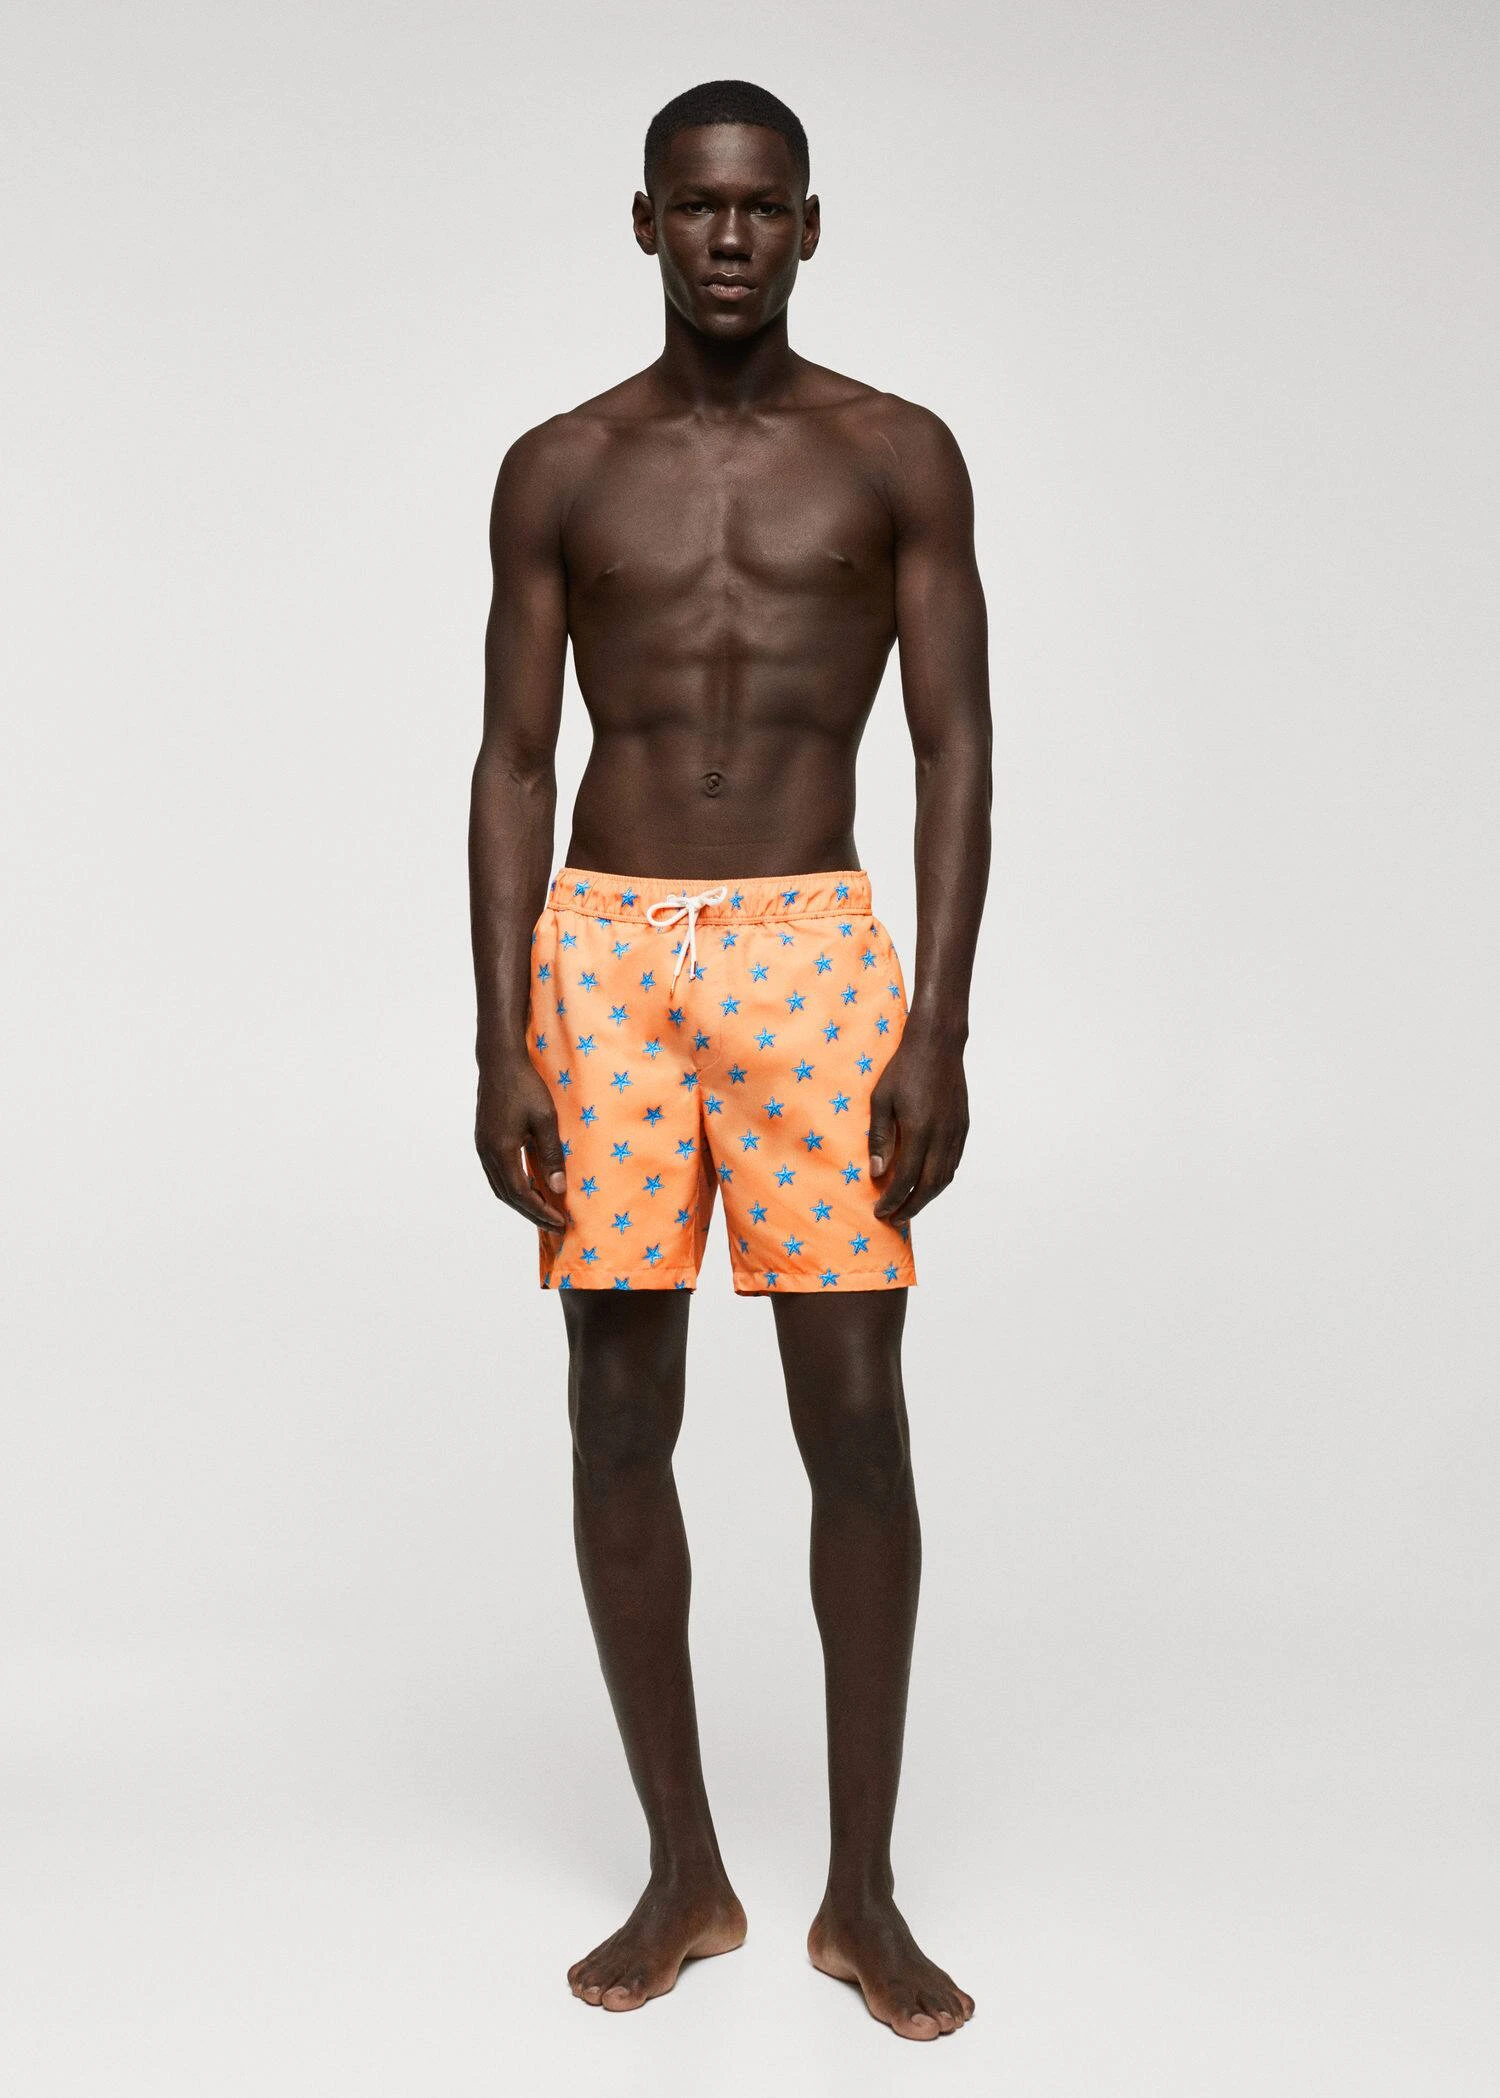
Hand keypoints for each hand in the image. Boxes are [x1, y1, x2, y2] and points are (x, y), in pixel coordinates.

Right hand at [474, 1057, 569, 1233]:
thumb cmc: (526, 1087)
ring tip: (545, 1211)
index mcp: (501, 1150)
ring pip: (500, 1187)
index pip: (521, 1193)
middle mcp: (487, 1154)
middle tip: (555, 1226)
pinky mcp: (484, 1141)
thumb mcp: (546, 1120)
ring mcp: (482, 1148)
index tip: (561, 1222)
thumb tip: (558, 1189)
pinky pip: (497, 1175)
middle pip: (508, 1196)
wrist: (499, 1062)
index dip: (541, 1211)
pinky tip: (531, 1187)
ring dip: (522, 1202)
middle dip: (532, 1213)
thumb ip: (551, 1156)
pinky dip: (514, 1187)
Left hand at [868, 1026, 970, 1226]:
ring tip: (909, 1206)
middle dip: (911, 1207)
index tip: (880, 1211)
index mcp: (919, 1130)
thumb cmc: (903, 1069)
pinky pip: (953, 1162)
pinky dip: (940, 1180)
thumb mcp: (881, 1100)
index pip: (906, 1178)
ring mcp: (956, 1132)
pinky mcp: (963, 1126)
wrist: (938, 1045)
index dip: (893, 1199)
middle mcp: (942, 1136)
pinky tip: (927, 1183)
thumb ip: (880, 1138)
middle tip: (895, 1219)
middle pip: (929, 1185)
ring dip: (927, 1197)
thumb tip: (876, 1173)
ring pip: (945, 1177)